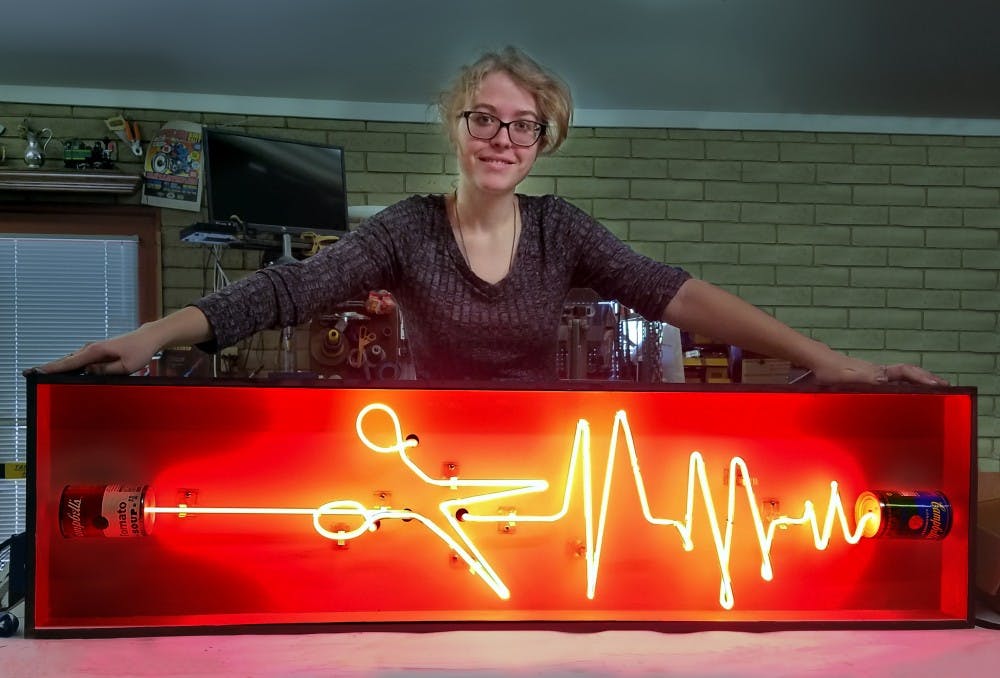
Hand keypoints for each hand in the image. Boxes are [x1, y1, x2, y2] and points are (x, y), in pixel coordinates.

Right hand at [23, 327, 160, 376]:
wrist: (148, 338)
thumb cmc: (139, 351)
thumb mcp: (126, 367)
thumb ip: (105, 371)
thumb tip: (88, 372)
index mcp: (96, 351)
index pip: (70, 362)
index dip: (53, 368)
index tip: (38, 371)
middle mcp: (91, 348)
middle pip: (66, 360)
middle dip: (51, 367)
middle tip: (32, 373)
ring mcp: (93, 348)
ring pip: (72, 359)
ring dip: (60, 366)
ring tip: (43, 373)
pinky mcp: (97, 351)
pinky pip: (80, 359)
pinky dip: (71, 364)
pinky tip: (64, 371)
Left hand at [810, 354, 948, 386]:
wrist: (817, 361)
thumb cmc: (829, 370)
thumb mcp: (845, 378)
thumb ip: (862, 380)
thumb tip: (882, 380)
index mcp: (876, 373)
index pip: (904, 372)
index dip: (921, 378)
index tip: (937, 384)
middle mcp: (879, 373)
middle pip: (909, 374)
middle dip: (927, 380)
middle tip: (946, 388)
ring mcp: (874, 375)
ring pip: (902, 377)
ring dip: (919, 382)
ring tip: (936, 390)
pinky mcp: (868, 378)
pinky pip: (892, 380)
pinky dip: (905, 384)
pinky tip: (908, 392)